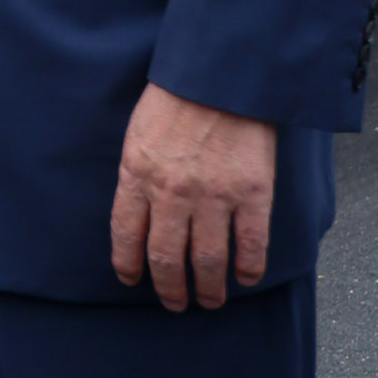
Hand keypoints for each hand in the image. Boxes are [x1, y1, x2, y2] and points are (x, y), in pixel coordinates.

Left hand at [109, 81, 277, 311]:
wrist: (220, 75)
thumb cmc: (175, 99)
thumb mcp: (138, 134)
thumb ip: (137, 175)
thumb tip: (139, 212)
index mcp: (136, 175)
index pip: (126, 235)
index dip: (128, 264)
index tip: (132, 279)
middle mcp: (171, 193)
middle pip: (166, 258)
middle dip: (169, 288)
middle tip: (175, 303)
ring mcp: (213, 196)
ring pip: (207, 261)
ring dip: (208, 289)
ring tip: (210, 300)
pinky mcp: (251, 194)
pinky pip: (250, 246)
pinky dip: (247, 268)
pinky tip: (245, 278)